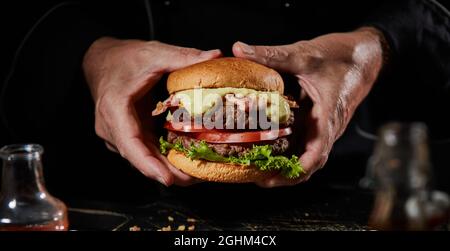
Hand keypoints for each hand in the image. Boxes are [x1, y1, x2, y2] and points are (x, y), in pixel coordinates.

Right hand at [83, 38, 220, 185]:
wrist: (102, 59)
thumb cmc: (122, 58)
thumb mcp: (153, 54)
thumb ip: (184, 57)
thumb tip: (215, 55)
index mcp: (114, 110)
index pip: (130, 145)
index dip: (149, 165)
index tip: (168, 179)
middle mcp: (112, 129)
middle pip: (140, 158)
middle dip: (168, 172)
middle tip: (197, 178)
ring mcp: (119, 135)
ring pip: (144, 158)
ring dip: (169, 167)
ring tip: (197, 174)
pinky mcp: (129, 135)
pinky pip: (147, 150)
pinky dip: (165, 157)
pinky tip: (186, 160)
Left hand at [233, 27, 384, 186]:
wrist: (366, 54)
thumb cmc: (342, 55)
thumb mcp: (303, 53)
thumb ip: (271, 53)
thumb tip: (238, 48)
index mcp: (328, 115)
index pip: (316, 153)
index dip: (295, 171)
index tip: (271, 178)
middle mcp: (328, 127)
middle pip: (308, 162)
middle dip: (284, 175)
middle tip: (254, 177)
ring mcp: (324, 126)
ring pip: (305, 154)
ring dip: (285, 165)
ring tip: (257, 167)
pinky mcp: (320, 121)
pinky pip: (305, 141)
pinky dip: (288, 149)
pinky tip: (267, 146)